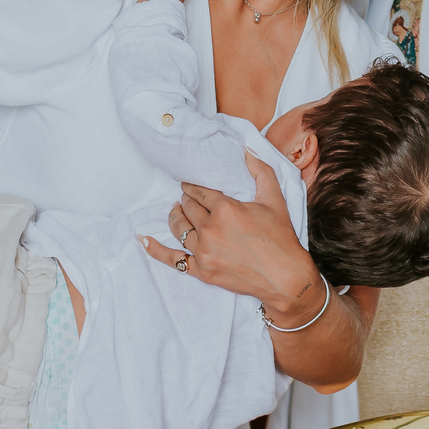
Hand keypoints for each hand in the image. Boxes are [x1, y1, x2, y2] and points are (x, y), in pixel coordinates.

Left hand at [141, 154, 376, 386]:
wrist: (285, 277)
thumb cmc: (281, 238)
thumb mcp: (274, 200)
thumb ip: (261, 171)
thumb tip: (248, 150)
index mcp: (225, 208)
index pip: (201, 193)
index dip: (194, 188)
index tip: (190, 186)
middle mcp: (210, 229)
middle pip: (188, 208)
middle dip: (186, 200)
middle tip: (186, 197)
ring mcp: (203, 251)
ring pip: (179, 229)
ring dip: (175, 217)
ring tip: (175, 211)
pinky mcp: (201, 271)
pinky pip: (172, 259)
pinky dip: (155, 249)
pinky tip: (144, 240)